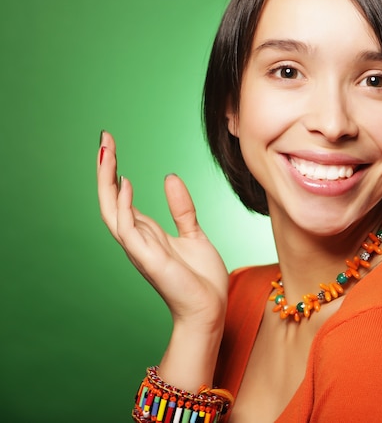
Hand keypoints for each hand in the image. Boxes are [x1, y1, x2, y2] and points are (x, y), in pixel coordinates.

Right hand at [96, 131, 228, 328]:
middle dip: (105, 170)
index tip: (111, 145)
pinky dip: (123, 206)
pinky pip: (127, 230)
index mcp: (146, 233)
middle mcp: (137, 239)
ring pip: (111, 211)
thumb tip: (169, 177)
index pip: (121, 198)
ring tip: (107, 152)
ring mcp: (139, 249)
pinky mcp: (148, 259)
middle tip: (104, 139)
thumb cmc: (200, 278)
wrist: (209, 309)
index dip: (114, 172)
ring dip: (106, 182)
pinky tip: (125, 183)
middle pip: (110, 200)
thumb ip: (181, 208)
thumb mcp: (194, 233)